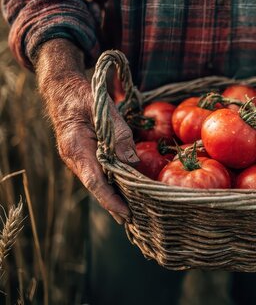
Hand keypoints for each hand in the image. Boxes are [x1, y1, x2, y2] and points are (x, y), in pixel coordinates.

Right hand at [35, 39, 138, 223]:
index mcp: (76, 148)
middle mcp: (74, 158)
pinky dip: (110, 184)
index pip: (95, 181)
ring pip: (97, 182)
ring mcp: (77, 158)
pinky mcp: (83, 155)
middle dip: (114, 204)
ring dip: (113, 196)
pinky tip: (124, 191)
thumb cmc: (84, 96)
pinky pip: (97, 173)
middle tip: (134, 221)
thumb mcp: (103, 110)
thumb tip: (131, 161)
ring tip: (132, 213)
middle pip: (96, 187)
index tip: (125, 214)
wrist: (63, 90)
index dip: (111, 200)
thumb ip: (118, 134)